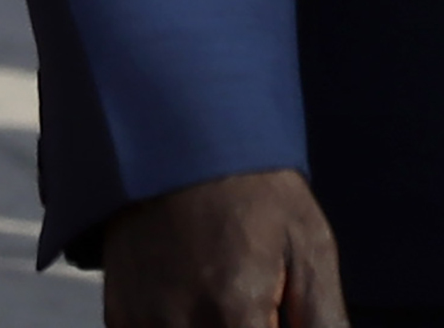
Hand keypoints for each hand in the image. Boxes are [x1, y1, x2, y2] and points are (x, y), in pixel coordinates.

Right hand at [99, 166, 340, 327]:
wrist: (179, 135)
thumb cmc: (256, 191)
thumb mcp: (309, 247)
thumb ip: (323, 324)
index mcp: (234, 311)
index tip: (277, 323)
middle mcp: (181, 325)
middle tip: (261, 312)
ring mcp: (144, 325)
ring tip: (235, 306)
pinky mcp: (120, 320)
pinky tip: (204, 310)